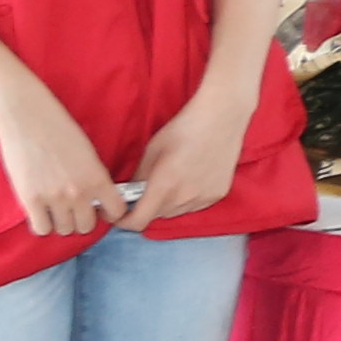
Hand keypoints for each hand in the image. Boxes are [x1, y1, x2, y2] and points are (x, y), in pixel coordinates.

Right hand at [0, 81, 117, 236]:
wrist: (28, 116)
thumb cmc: (58, 128)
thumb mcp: (88, 151)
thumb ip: (94, 177)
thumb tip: (97, 199)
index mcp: (97, 177)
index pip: (116, 211)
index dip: (109, 212)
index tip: (101, 209)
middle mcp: (78, 192)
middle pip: (86, 226)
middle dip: (82, 219)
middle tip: (74, 209)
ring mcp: (54, 198)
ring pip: (64, 229)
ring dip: (61, 222)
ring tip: (56, 209)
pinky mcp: (30, 200)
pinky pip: (42, 229)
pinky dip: (42, 223)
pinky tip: (41, 211)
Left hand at [124, 88, 255, 230]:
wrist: (221, 118)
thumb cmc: (184, 128)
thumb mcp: (152, 150)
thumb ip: (139, 177)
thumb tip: (131, 192)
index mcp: (164, 185)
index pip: (138, 221)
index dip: (124, 222)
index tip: (119, 216)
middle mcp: (184, 198)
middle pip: (157, 216)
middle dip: (148, 206)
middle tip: (148, 188)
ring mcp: (203, 198)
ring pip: (176, 212)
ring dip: (168, 204)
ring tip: (173, 181)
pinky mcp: (218, 195)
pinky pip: (195, 206)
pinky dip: (187, 199)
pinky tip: (191, 179)